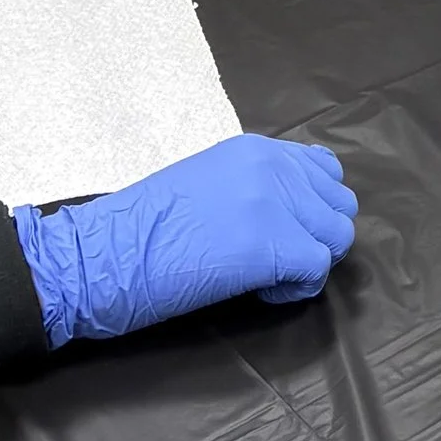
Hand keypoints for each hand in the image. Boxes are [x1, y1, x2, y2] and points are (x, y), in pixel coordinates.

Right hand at [12, 133, 356, 349]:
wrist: (102, 254)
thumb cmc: (142, 229)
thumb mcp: (208, 184)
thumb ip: (254, 187)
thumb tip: (289, 214)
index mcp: (256, 149)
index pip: (323, 170)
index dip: (309, 209)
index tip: (278, 233)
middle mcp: (273, 166)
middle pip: (338, 204)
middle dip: (316, 237)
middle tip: (276, 260)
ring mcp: (276, 203)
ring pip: (338, 235)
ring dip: (311, 260)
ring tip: (269, 276)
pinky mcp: (273, 244)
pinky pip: (318, 269)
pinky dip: (297, 289)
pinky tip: (261, 291)